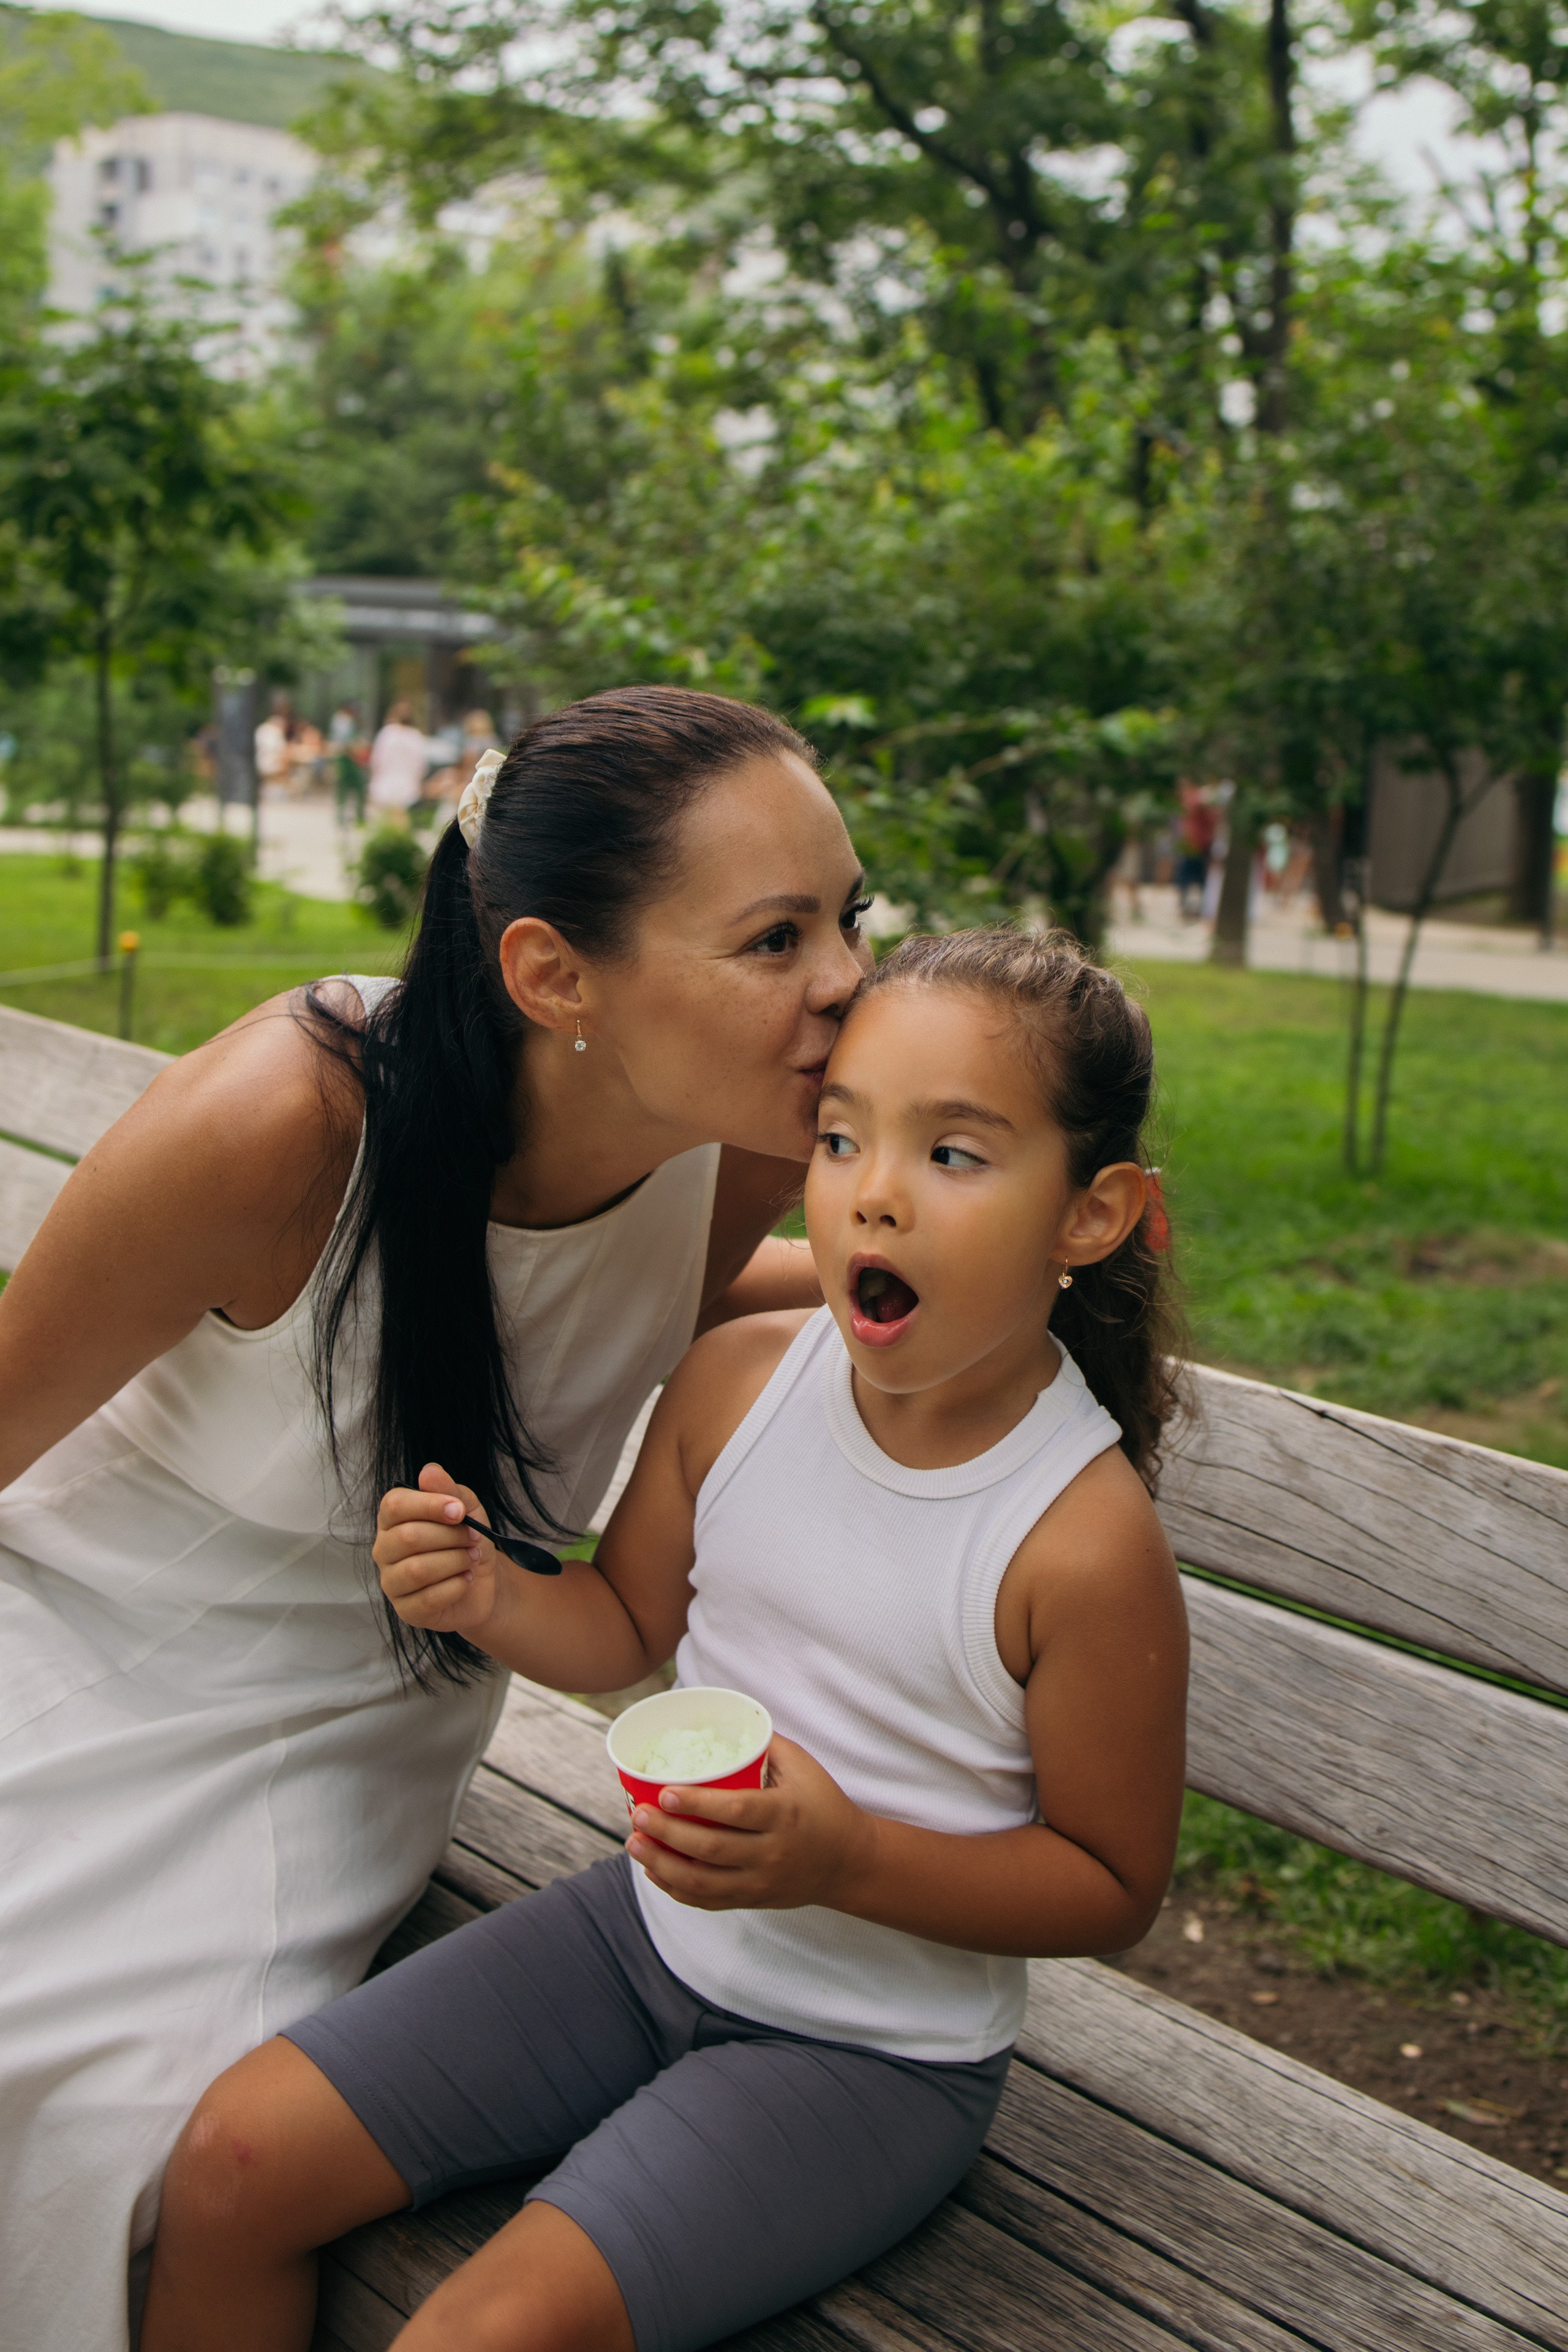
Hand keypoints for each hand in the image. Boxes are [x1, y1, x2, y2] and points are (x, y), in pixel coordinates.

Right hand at [373, 1463, 498, 1635]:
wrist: (484, 1581)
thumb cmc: (467, 1540)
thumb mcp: (466, 1508)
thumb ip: (448, 1490)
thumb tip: (429, 1471)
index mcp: (393, 1520)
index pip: (394, 1505)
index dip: (429, 1505)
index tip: (459, 1511)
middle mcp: (384, 1550)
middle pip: (409, 1537)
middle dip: (450, 1537)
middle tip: (472, 1538)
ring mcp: (392, 1582)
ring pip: (417, 1570)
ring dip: (455, 1561)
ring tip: (470, 1558)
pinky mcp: (406, 1610)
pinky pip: (428, 1598)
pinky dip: (456, 1586)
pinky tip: (465, 1580)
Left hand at [627, 1736, 875, 1911]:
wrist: (849, 1861)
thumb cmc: (823, 1804)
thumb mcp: (803, 1766)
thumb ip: (766, 1743)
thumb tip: (727, 1713)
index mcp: (783, 1815)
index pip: (735, 1811)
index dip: (696, 1804)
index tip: (664, 1792)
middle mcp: (770, 1853)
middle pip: (710, 1849)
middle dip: (667, 1834)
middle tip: (637, 1816)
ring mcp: (760, 1882)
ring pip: (702, 1882)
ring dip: (662, 1864)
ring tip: (634, 1844)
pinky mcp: (752, 1900)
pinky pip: (708, 1901)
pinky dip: (676, 1889)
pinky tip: (654, 1871)